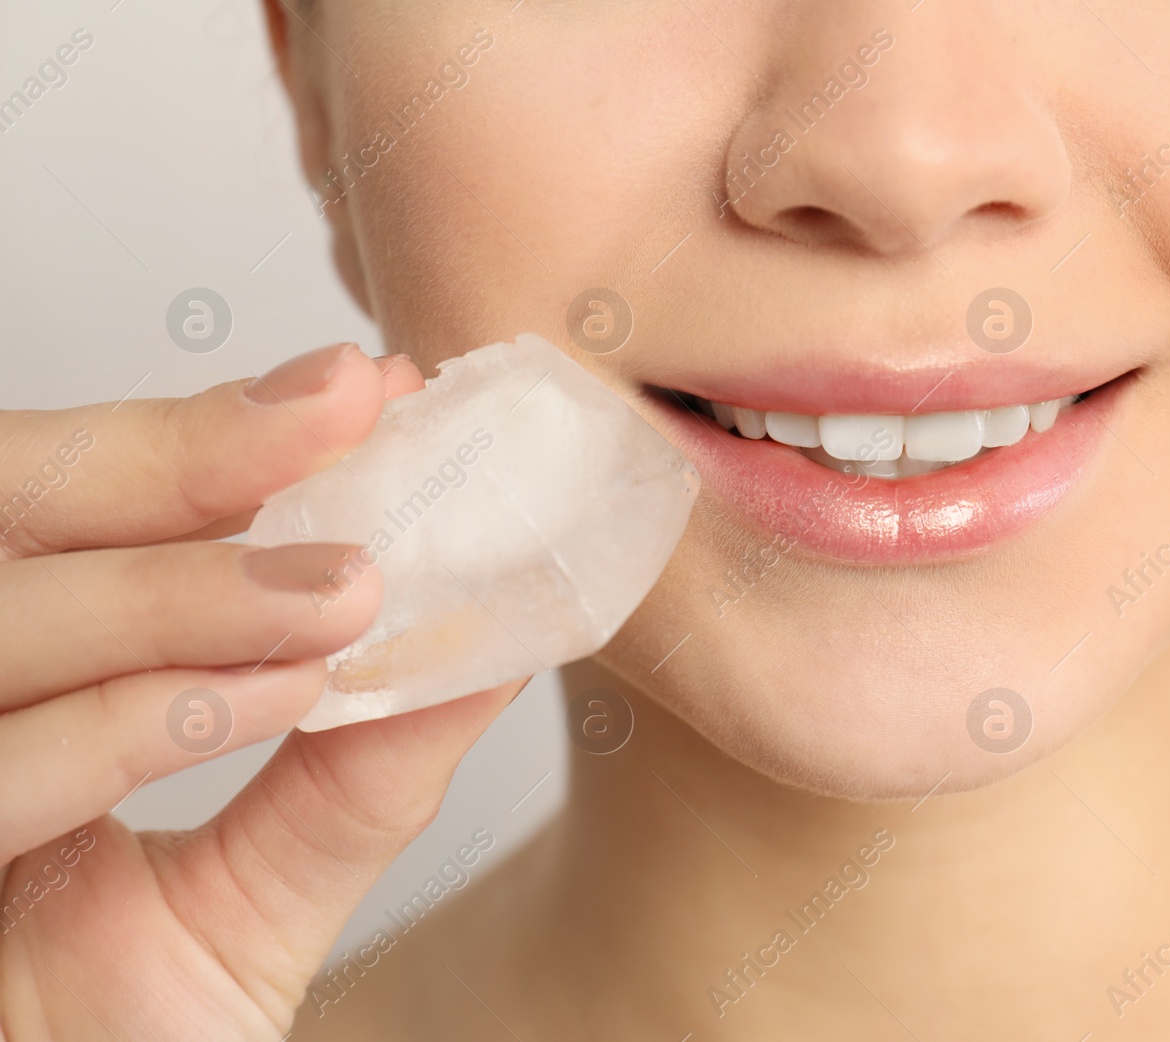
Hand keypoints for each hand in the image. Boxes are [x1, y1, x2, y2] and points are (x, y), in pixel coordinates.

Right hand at [0, 345, 521, 1039]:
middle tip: (349, 413)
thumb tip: (490, 646)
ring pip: (7, 618)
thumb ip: (352, 777)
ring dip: (184, 593)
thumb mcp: (257, 902)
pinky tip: (270, 696)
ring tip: (348, 590)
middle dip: (188, 457)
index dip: (216, 438)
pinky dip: (130, 721)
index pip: (85, 514)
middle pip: (17, 511)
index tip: (365, 389)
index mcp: (20, 686)